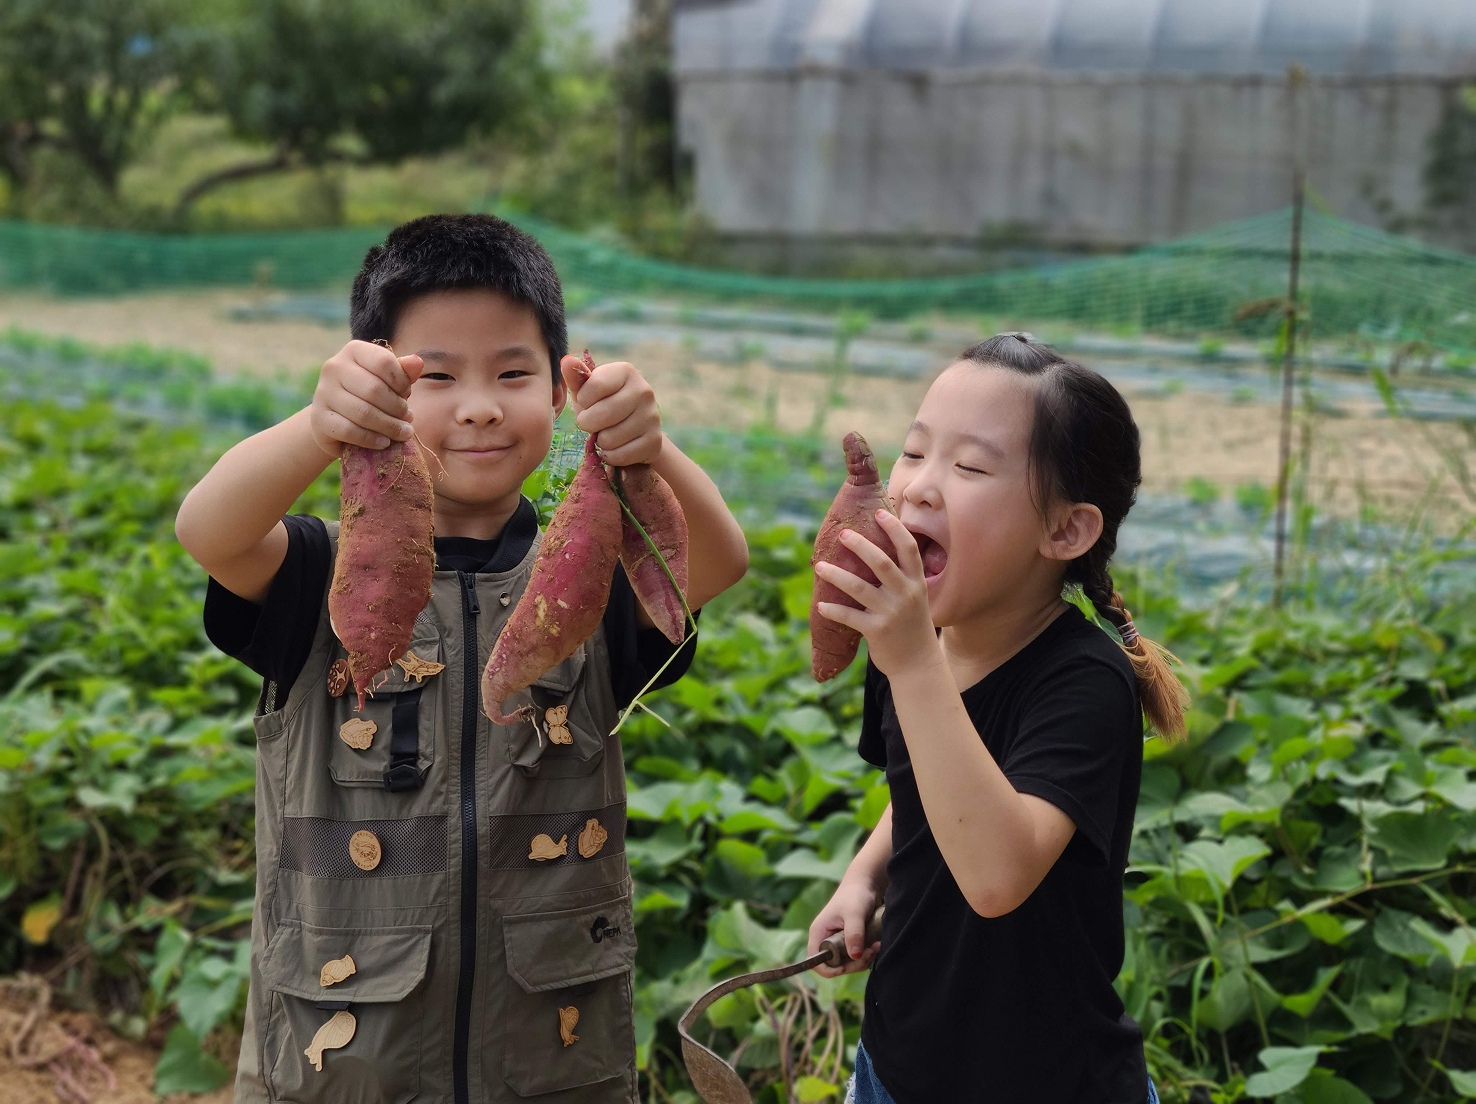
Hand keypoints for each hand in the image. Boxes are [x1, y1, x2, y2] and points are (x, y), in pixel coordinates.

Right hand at [310, 339, 422, 457]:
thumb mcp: (388, 381)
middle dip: (397, 408)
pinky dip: (371, 439)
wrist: (335, 419)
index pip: (383, 361)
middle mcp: (334, 367)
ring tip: (403, 433)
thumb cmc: (368, 395)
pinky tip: (384, 442)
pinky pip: (349, 431)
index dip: (401, 382)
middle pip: (374, 389)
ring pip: (363, 412)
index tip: (406, 395)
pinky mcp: (319, 418)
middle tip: (408, 418)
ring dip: (389, 426)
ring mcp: (323, 393)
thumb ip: (403, 372)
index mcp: (353, 351)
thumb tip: (417, 362)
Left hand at [560, 354, 662, 466]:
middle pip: (600, 415)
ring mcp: (652, 416)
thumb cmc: (603, 405)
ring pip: (609, 438)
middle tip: (594, 422)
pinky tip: (616, 446)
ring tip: (607, 433)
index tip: (588, 401)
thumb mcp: (587, 390)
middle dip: (588, 423)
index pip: (593, 386)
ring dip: (600, 441)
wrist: (635, 430)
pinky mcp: (654, 441)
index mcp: (626, 371)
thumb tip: (567, 361)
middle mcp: (644, 390)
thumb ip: (576, 377)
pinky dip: (611, 455)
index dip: (583, 400)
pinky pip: (620, 455)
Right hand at [808, 878, 881, 977]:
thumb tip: (855, 956)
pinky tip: (876, 945)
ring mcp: (836, 942)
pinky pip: (855, 958)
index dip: (829, 969)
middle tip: (870, 952)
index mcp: (819, 933)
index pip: (816, 962)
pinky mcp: (848, 942)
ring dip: (862, 960)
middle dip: (853, 964)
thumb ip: (854, 933)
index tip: (849, 965)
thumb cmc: (855, 894)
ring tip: (876, 946)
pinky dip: (866, 956)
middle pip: (834, 966)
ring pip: (846, 964)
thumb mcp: (855, 913)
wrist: (865, 884)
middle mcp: (825, 940)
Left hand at [815, 510, 940, 677]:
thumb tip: (871, 550)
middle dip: (860, 545)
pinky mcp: (877, 631)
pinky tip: (820, 605)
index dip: (894, 529)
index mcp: (916, 582)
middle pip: (881, 562)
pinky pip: (850, 617)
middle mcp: (906, 594)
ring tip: (819, 566)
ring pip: (859, 588)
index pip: (908, 549)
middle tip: (843, 534)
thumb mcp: (914, 598)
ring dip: (836, 575)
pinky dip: (833, 610)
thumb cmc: (911, 625)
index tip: (879, 513)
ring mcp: (891, 613)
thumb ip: (899, 577)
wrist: (919, 664)